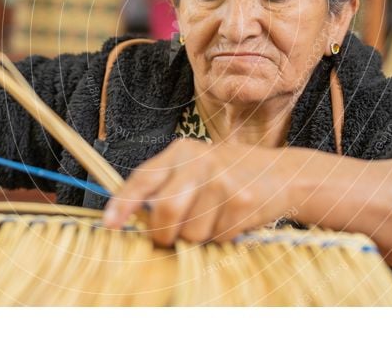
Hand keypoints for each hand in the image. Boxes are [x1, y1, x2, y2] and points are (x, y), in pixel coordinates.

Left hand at [102, 138, 300, 246]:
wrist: (282, 172)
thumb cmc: (229, 174)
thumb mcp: (195, 167)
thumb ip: (165, 186)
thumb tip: (130, 219)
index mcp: (181, 152)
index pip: (143, 178)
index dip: (122, 204)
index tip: (110, 225)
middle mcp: (200, 161)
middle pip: (166, 210)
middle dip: (162, 235)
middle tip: (167, 240)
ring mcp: (223, 181)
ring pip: (191, 231)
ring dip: (195, 239)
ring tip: (210, 221)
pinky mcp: (243, 201)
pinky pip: (217, 238)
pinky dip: (219, 239)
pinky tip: (230, 221)